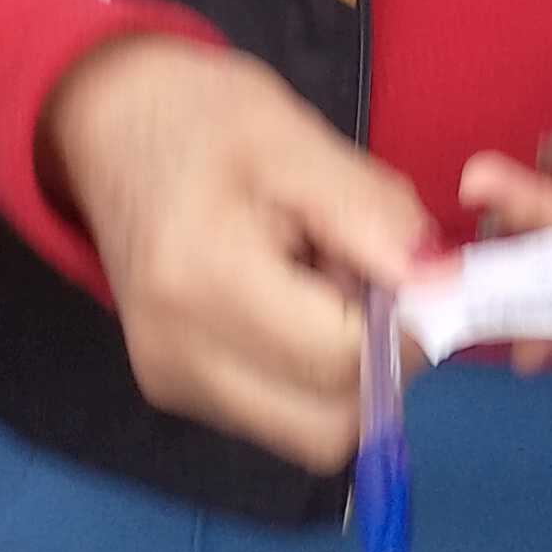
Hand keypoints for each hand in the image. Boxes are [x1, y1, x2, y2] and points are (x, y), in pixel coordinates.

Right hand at [39, 38, 431, 472]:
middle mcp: (179, 357)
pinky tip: (294, 303)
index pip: (343, 361)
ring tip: (324, 284)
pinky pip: (281, 414)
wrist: (108, 127)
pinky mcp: (177, 392)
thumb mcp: (298, 140)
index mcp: (204, 282)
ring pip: (311, 433)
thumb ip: (374, 215)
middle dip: (379, 362)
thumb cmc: (205, 118)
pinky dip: (311, 374)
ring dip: (346, 374)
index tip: (414, 268)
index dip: (405, 325)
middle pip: (331, 425)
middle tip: (368, 278)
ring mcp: (172, 384)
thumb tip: (444, 286)